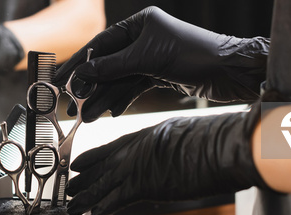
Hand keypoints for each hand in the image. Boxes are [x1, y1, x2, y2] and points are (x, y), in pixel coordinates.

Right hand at [53, 6, 269, 121]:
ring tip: (88, 116)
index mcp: (140, 24)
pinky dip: (122, 100)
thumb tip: (82, 74)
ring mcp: (152, 58)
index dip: (79, 64)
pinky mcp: (161, 75)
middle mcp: (144, 39)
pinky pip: (134, 88)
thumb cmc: (194, 54)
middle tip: (71, 105)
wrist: (229, 72)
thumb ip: (112, 67)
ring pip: (120, 80)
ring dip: (103, 98)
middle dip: (90, 87)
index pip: (100, 45)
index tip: (60, 80)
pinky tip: (111, 111)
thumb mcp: (147, 59)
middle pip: (108, 65)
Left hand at [65, 111, 267, 214]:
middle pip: (102, 166)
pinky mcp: (142, 185)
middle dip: (85, 179)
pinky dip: (102, 209)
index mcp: (145, 136)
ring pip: (103, 184)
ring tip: (72, 206)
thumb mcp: (183, 135)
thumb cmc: (213, 140)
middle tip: (69, 188)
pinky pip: (115, 200)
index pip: (112, 147)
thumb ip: (167, 146)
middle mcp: (135, 150)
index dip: (93, 158)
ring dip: (86, 197)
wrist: (219, 146)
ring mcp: (137, 167)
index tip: (79, 164)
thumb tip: (167, 156)